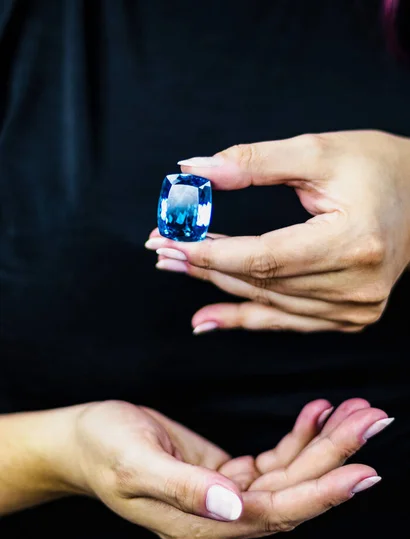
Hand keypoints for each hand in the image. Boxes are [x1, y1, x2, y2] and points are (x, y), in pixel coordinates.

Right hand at [62, 398, 389, 538]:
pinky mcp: (227, 477)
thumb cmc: (103, 449)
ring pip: (291, 475)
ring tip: (355, 410)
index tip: (364, 470)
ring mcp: (227, 500)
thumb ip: (185, 490)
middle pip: (293, 492)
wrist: (83, 441)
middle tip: (372, 419)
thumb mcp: (135, 464)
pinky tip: (317, 412)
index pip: (275, 515)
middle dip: (336, 457)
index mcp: (201, 527)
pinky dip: (298, 436)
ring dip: (325, 443)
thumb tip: (235, 510)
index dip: (321, 494)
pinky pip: (274, 460)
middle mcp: (222, 520)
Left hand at [146, 130, 409, 331]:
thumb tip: (194, 170)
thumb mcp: (317, 151)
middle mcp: (357, 285)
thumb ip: (253, 162)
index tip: (171, 242)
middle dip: (206, 265)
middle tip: (162, 251)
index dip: (213, 253)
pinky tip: (208, 316)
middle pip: (262, 282)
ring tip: (177, 268)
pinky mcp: (350, 316)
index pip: (266, 256)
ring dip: (219, 285)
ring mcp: (355, 308)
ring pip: (269, 302)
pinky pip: (286, 321)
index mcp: (353, 241)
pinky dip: (246, 317)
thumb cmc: (376, 167)